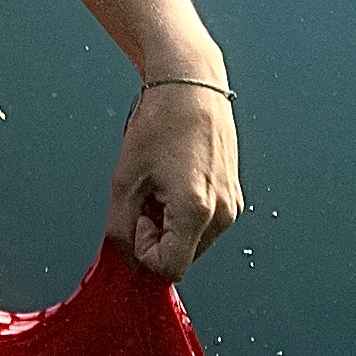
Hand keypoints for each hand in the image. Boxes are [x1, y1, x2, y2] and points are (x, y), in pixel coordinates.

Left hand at [106, 77, 238, 284]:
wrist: (191, 85)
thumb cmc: (163, 121)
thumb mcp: (126, 179)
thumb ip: (121, 228)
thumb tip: (126, 257)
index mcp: (196, 211)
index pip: (169, 269)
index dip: (145, 251)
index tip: (138, 220)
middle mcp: (223, 212)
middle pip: (183, 257)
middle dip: (158, 237)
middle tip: (148, 198)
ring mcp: (232, 204)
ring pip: (193, 242)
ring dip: (170, 225)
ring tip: (162, 186)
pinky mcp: (233, 195)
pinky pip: (204, 223)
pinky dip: (184, 213)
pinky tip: (176, 181)